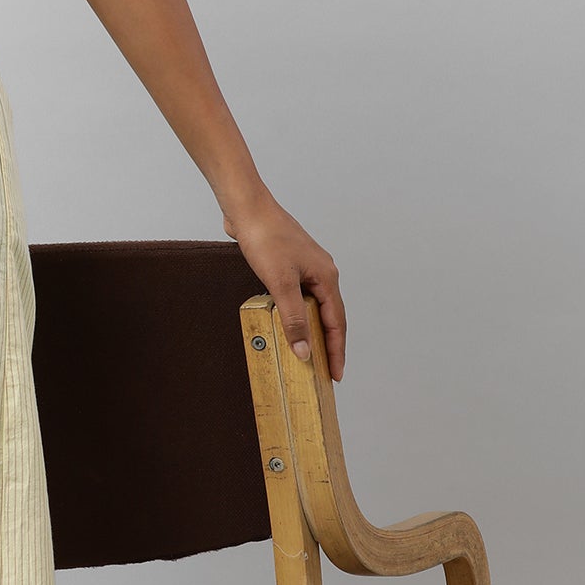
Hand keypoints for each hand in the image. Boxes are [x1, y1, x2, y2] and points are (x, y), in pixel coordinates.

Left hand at [221, 190, 345, 380]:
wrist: (247, 208)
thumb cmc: (266, 239)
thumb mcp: (280, 284)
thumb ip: (293, 319)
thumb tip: (304, 351)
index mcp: (327, 277)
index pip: (337, 323)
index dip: (336, 351)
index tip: (336, 375)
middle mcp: (322, 272)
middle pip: (329, 316)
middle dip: (327, 344)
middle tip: (322, 371)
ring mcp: (306, 267)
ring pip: (313, 306)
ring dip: (311, 329)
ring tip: (306, 353)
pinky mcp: (289, 264)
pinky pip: (298, 296)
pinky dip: (296, 313)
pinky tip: (286, 322)